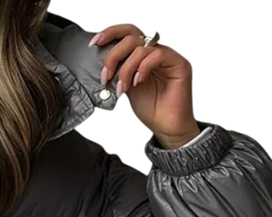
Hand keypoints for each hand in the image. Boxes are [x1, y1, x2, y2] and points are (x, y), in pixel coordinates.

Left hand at [89, 24, 200, 148]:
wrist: (166, 127)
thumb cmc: (150, 109)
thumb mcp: (126, 88)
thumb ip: (118, 73)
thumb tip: (101, 66)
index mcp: (141, 56)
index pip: (127, 34)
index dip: (110, 34)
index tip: (93, 44)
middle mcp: (154, 52)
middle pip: (131, 37)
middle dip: (113, 55)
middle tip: (106, 75)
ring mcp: (167, 57)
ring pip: (141, 47)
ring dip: (126, 68)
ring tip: (122, 88)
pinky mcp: (179, 64)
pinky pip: (158, 55)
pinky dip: (143, 68)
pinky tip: (137, 83)